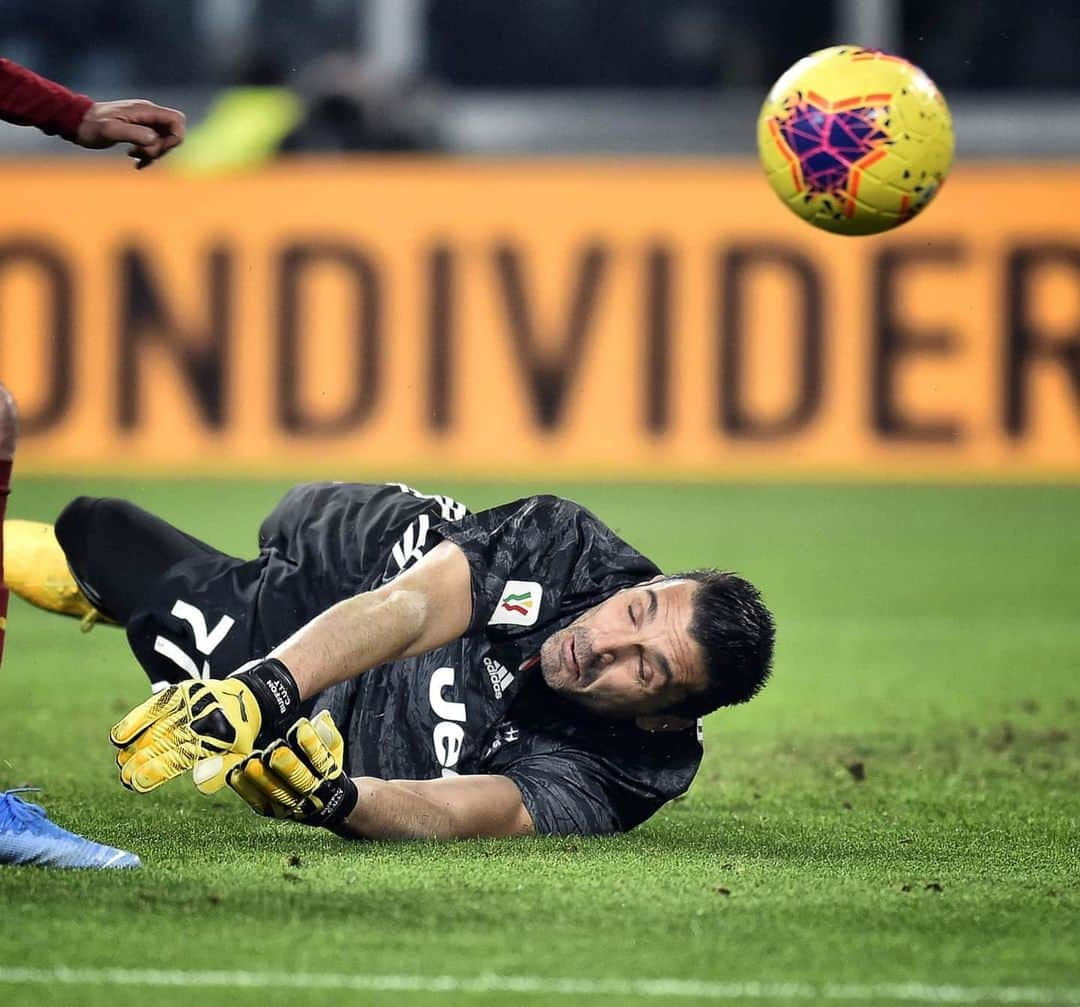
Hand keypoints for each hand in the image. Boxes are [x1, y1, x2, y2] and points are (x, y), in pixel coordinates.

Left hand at [75, 99, 184, 167]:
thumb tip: (154, 141)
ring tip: (134, 157)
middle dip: (162, 148)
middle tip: (142, 154)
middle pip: (172, 133)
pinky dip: (147, 155)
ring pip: (163, 140)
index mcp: (145, 110)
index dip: (175, 137)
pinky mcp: (138, 130)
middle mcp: (148, 114)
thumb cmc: (91, 125)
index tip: (158, 148)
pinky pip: (153, 144)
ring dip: (154, 154)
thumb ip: (135, 133)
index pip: (177, 120)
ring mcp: (144, 122)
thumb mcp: (112, 130)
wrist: (76, 122)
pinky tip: (134, 161)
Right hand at [110, 658, 300, 793]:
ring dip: (135, 746)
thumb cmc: (237, 735)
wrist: (246, 697)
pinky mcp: (183, 691)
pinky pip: (156, 706)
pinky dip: (136, 720)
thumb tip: (198, 784)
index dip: (157, 771)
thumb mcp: (238, 756)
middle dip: (142, 762)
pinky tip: (118, 737)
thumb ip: (220, 772)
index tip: (138, 783)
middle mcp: (204, 717)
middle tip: (125, 778)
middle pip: (165, 743)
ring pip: (157, 727)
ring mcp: (192, 703)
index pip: (182, 757)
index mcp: (220, 736)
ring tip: (120, 762)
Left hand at [227, 711, 358, 832]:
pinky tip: (236, 773)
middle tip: (275, 750)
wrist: (327, 803)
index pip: (321, 759)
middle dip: (287, 765)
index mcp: (329, 774)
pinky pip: (258, 801)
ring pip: (276, 793)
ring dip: (262, 778)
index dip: (311, 744)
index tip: (300, 727)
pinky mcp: (273, 811)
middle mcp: (312, 793)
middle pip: (300, 780)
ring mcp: (292, 805)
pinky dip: (245, 788)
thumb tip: (320, 719)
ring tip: (250, 763)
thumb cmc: (325, 766)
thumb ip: (327, 734)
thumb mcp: (333, 750)